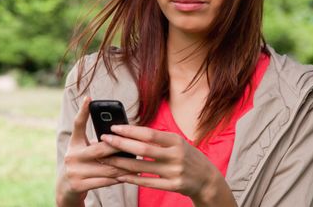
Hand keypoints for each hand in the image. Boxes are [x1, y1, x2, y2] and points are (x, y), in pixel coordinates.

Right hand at [58, 97, 130, 203]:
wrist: (66, 189)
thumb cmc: (82, 163)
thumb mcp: (84, 150)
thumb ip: (97, 142)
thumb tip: (122, 134)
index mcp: (73, 143)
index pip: (78, 124)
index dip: (83, 111)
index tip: (89, 98)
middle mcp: (71, 155)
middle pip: (99, 148)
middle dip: (118, 147)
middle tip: (134, 143)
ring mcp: (74, 171)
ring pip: (106, 167)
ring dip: (124, 165)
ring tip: (138, 161)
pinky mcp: (79, 185)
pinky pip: (105, 181)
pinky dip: (119, 178)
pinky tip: (130, 175)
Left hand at [100, 125, 235, 205]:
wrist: (207, 179)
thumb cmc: (187, 157)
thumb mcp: (178, 143)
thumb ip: (159, 139)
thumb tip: (132, 131)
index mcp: (176, 141)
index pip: (149, 133)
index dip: (130, 130)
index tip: (114, 127)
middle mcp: (176, 155)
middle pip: (143, 149)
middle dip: (121, 144)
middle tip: (105, 139)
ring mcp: (175, 172)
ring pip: (142, 167)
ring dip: (121, 163)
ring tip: (107, 158)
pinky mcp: (173, 186)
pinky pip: (148, 183)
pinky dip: (133, 179)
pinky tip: (120, 175)